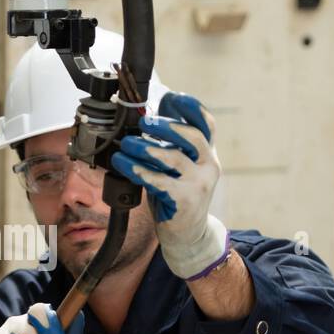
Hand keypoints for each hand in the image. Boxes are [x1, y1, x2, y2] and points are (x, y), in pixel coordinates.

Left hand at [111, 91, 228, 279]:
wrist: (188, 237)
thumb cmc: (177, 197)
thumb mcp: (178, 168)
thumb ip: (169, 146)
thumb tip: (149, 116)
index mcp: (207, 154)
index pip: (206, 124)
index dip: (190, 107)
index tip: (170, 97)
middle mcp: (208, 166)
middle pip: (192, 136)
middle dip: (165, 125)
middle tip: (143, 122)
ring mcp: (199, 184)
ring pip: (173, 157)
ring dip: (145, 147)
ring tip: (126, 144)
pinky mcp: (185, 201)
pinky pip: (160, 181)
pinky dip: (140, 171)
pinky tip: (125, 165)